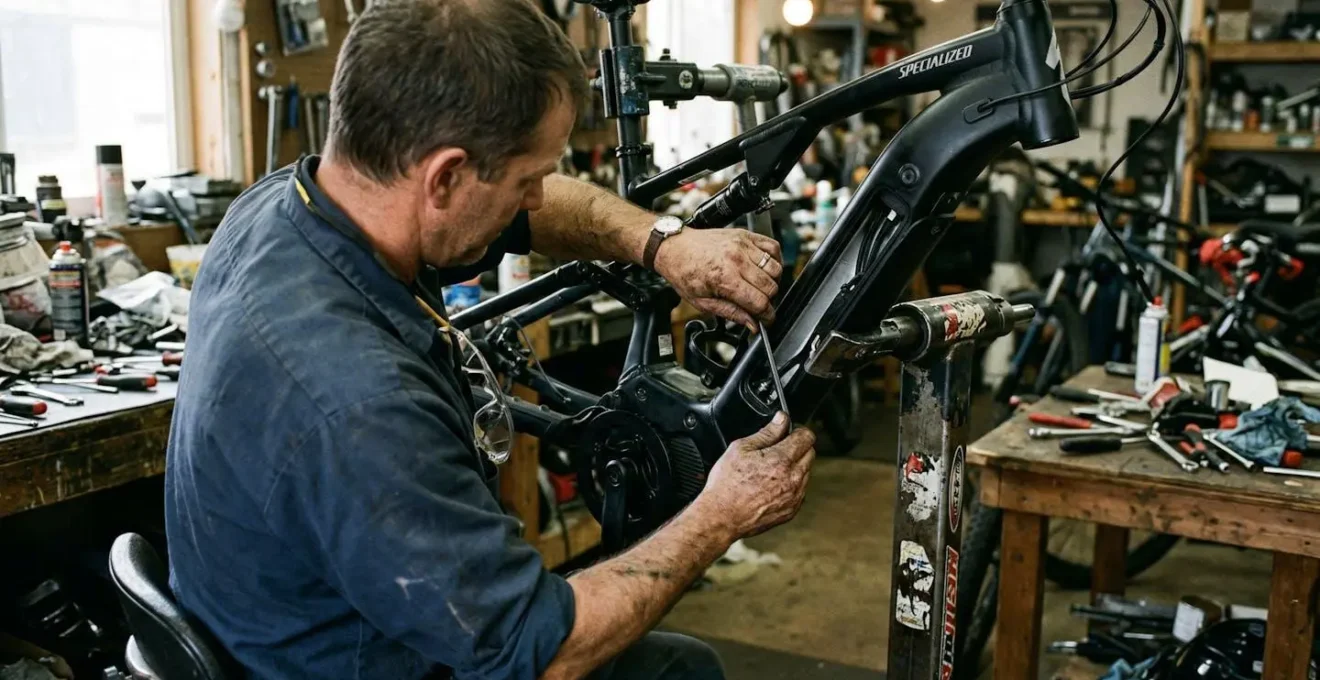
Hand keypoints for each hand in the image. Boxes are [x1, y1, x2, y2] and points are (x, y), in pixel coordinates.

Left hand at [652, 228, 783, 331]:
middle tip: (759, 304)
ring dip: (773, 281)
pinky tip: (764, 268)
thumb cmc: (684, 272)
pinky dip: (775, 259)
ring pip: (776, 268)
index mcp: (724, 278)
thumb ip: (731, 313)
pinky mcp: (745, 235)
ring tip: (759, 286)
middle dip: (769, 300)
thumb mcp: (702, 302)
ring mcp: (743, 245)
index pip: (760, 302)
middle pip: (771, 287)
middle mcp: (736, 259)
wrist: (675, 247)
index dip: (767, 316)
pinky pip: (773, 247)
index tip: (766, 319)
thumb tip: (752, 325)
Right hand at [697, 412, 815, 538]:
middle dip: (798, 446)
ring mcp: (794, 496)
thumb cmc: (727, 484)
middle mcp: (793, 479)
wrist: (722, 517)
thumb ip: (766, 432)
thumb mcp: (741, 448)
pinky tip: (772, 484)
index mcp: (781, 460)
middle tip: (778, 448)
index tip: (788, 431)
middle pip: (810, 453)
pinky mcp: (792, 510)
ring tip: (771, 469)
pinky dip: (792, 484)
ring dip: (795, 466)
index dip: (796, 430)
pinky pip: (801, 490)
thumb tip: (781, 420)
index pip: (807, 436)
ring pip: (807, 472)